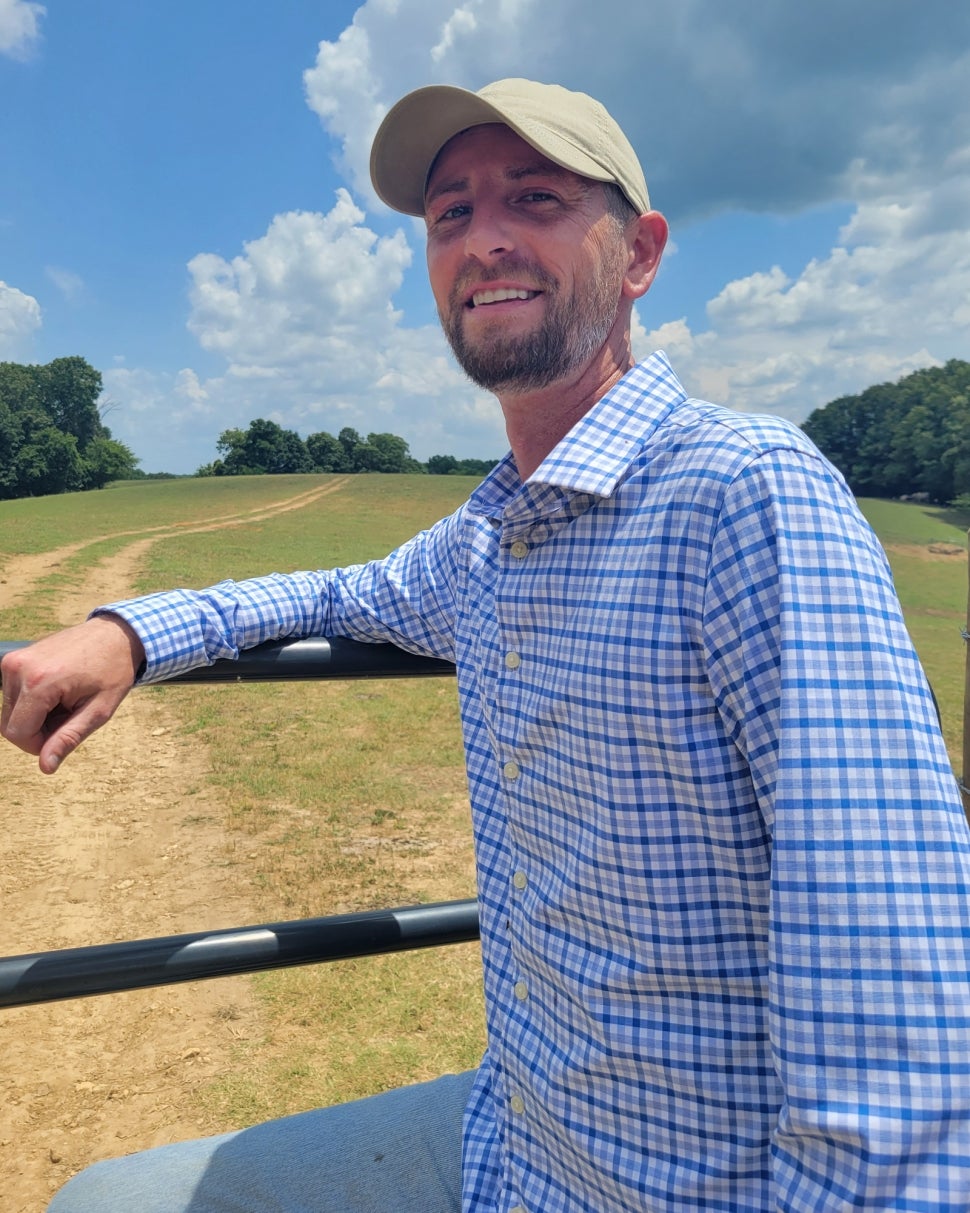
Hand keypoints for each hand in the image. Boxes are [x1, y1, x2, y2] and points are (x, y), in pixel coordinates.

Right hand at [0, 615, 145, 773]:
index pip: (17, 734)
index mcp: (40, 682)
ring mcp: (13, 661)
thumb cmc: (112, 671)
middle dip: (36, 731)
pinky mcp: (13, 659)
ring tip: (65, 702)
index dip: (39, 744)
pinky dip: (31, 703)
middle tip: (69, 716)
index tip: (65, 734)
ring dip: (34, 717)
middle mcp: (19, 669)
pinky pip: (12, 695)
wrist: (114, 635)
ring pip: (9, 712)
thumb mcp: (99, 710)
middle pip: (9, 725)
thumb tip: (45, 767)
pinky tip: (57, 693)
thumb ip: (69, 738)